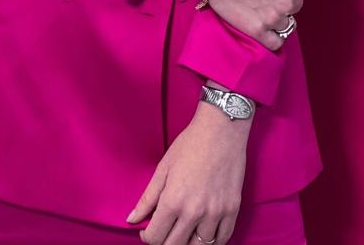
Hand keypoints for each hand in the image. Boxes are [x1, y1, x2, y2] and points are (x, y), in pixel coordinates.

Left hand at [125, 104, 248, 244]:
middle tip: (164, 231)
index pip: (155, 238)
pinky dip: (212, 241)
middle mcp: (194, 212)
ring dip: (188, 243)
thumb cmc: (190, 144)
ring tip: (183, 232)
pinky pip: (222, 239)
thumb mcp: (163, 168)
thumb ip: (147, 198)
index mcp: (173, 201)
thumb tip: (132, 220)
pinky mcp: (232, 209)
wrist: (221, 129)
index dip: (148, 238)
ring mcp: (215, 212)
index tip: (148, 231)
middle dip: (165, 243)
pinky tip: (203, 232)